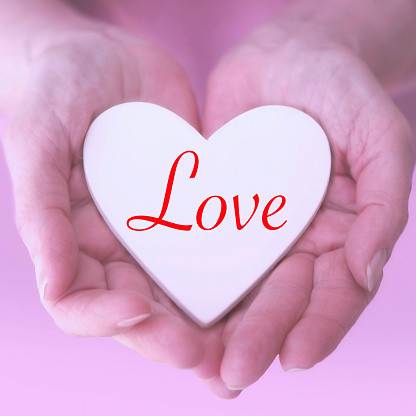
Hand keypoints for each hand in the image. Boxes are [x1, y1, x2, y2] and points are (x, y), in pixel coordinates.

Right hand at [2, 21, 231, 381]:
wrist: (98, 53)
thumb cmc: (53, 91)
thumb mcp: (38, 141)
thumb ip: (42, 211)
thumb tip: (52, 284)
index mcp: (77, 240)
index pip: (87, 302)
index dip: (110, 319)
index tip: (143, 314)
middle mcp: (121, 244)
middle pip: (145, 309)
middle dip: (174, 339)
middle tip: (213, 364)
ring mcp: (161, 227)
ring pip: (187, 287)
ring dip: (214, 324)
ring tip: (248, 350)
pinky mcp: (196, 203)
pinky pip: (219, 241)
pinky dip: (239, 270)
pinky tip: (269, 285)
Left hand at [202, 17, 413, 390]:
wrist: (288, 53)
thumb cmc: (341, 89)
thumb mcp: (380, 137)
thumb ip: (384, 204)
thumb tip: (368, 271)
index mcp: (341, 232)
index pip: (333, 292)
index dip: (319, 328)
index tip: (295, 360)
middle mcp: (297, 238)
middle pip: (280, 299)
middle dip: (259, 337)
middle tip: (231, 375)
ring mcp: (255, 226)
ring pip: (238, 286)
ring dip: (220, 327)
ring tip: (198, 365)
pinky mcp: (217, 207)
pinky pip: (202, 246)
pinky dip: (189, 280)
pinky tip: (169, 307)